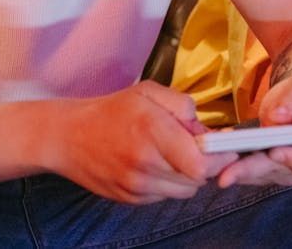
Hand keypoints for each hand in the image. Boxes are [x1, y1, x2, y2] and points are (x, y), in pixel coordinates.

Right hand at [46, 81, 236, 203]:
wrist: (67, 137)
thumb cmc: (111, 111)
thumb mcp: (148, 92)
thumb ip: (182, 105)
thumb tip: (205, 129)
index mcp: (152, 131)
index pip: (202, 164)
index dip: (219, 157)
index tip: (224, 147)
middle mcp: (145, 163)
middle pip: (198, 179)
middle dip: (205, 163)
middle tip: (194, 146)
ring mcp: (136, 186)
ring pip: (184, 191)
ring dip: (187, 175)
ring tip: (172, 154)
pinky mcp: (130, 199)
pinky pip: (165, 196)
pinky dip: (168, 183)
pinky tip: (155, 165)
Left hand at [215, 72, 291, 188]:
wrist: (289, 99)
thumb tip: (279, 117)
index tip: (275, 150)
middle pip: (279, 174)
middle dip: (251, 171)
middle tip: (226, 173)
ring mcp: (276, 169)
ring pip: (255, 175)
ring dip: (233, 169)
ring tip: (211, 160)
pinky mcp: (256, 166)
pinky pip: (240, 166)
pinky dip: (224, 159)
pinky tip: (211, 148)